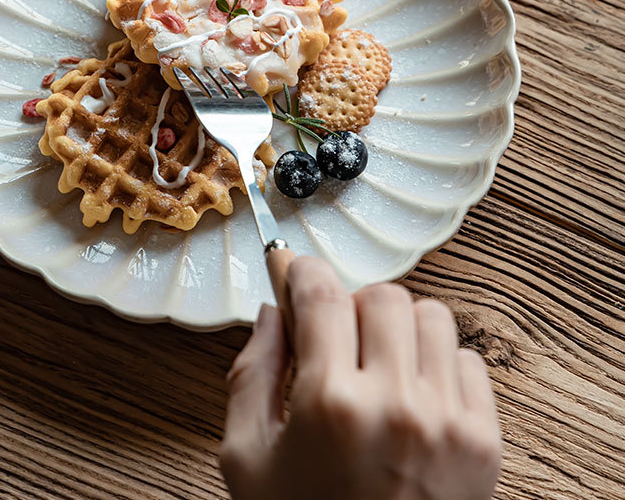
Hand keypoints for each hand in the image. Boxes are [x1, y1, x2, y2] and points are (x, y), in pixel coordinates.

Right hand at [221, 258, 500, 499]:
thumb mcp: (246, 459)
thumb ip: (250, 374)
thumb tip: (271, 312)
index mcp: (329, 404)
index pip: (321, 292)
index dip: (303, 270)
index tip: (295, 271)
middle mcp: (395, 402)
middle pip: (382, 295)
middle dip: (350, 304)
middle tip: (335, 334)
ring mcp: (447, 420)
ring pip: (431, 316)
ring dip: (397, 328)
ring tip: (377, 363)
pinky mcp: (484, 441)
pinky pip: (467, 358)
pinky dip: (437, 362)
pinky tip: (412, 393)